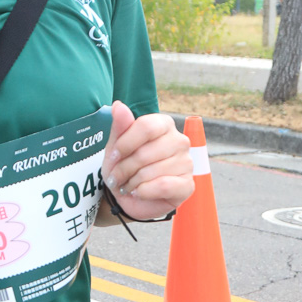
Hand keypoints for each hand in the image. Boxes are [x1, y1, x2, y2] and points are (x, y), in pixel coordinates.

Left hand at [102, 102, 193, 219]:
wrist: (130, 197)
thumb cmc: (125, 167)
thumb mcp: (116, 147)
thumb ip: (120, 126)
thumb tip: (118, 105)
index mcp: (164, 125)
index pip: (146, 126)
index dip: (124, 144)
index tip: (113, 156)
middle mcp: (179, 141)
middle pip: (145, 152)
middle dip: (124, 168)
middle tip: (117, 177)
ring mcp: (187, 163)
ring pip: (151, 171)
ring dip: (132, 182)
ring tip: (129, 185)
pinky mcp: (187, 185)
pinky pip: (163, 186)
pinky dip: (144, 192)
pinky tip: (140, 192)